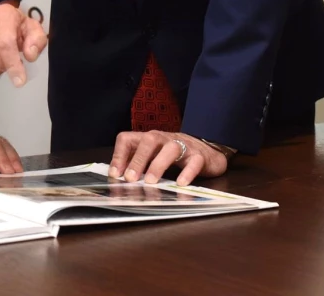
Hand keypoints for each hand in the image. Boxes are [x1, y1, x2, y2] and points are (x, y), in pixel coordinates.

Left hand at [108, 131, 228, 186]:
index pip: (128, 138)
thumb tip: (117, 177)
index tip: (115, 174)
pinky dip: (187, 173)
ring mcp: (183, 146)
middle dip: (138, 159)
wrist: (208, 152)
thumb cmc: (175, 156)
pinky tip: (180, 184)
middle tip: (130, 179)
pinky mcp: (200, 156)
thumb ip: (137, 163)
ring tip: (151, 182)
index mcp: (149, 139)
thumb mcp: (153, 156)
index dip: (119, 155)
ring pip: (171, 149)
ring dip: (158, 165)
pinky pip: (194, 162)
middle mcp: (165, 139)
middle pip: (149, 140)